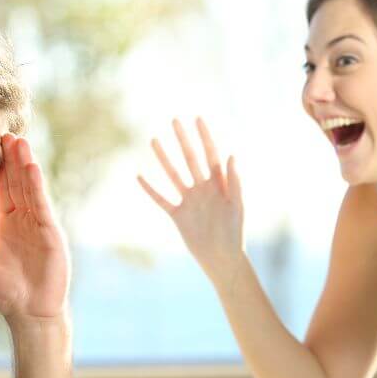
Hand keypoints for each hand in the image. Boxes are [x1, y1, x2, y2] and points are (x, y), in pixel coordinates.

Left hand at [0, 134, 68, 326]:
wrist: (28, 314)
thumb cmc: (8, 295)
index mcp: (10, 225)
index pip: (5, 190)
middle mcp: (26, 221)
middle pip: (19, 182)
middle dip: (13, 158)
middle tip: (6, 132)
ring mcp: (40, 226)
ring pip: (31, 189)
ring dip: (25, 164)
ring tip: (19, 140)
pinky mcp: (51, 234)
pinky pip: (42, 205)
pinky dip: (37, 186)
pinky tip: (31, 167)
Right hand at [138, 118, 245, 287]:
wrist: (222, 258)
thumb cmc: (235, 233)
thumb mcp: (237, 206)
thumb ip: (234, 181)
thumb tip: (232, 155)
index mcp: (219, 184)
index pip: (211, 155)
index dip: (205, 137)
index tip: (197, 119)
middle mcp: (202, 189)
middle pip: (190, 159)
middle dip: (183, 140)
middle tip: (174, 120)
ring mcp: (189, 200)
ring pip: (173, 174)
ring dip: (164, 158)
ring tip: (153, 140)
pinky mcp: (178, 215)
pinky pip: (161, 199)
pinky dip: (150, 189)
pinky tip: (140, 175)